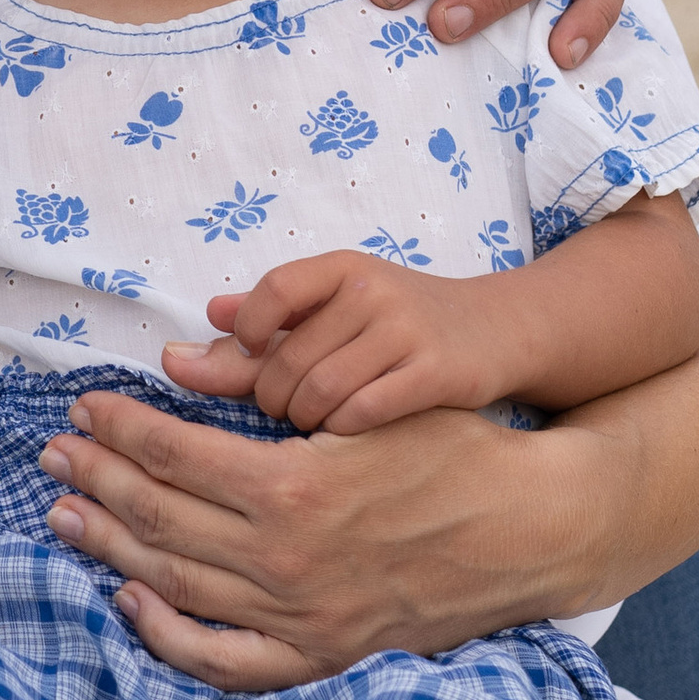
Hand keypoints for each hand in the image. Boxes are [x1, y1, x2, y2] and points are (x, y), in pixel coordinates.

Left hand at [39, 381, 559, 689]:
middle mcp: (286, 560)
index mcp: (293, 487)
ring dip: (112, 545)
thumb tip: (185, 363)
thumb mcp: (365, 404)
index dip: (118, 429)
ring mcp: (301, 617)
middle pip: (159, 517)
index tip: (82, 407)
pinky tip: (129, 601)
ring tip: (67, 514)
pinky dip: (168, 637)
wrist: (532, 532)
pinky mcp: (321, 656)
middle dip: (97, 480)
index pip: (172, 454)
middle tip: (53, 455)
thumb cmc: (453, 451)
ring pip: (177, 584)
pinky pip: (225, 661)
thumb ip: (273, 390)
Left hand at [163, 254, 506, 435]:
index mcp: (342, 268)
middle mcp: (373, 291)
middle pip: (292, 355)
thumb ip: (269, 316)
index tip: (251, 355)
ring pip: (323, 389)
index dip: (250, 328)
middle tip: (279, 409)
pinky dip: (342, 429)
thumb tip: (202, 323)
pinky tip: (344, 431)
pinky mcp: (436, 373)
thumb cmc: (400, 320)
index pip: (276, 289)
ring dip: (304, 417)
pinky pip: (365, 411)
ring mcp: (407, 331)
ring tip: (307, 423)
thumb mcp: (339, 303)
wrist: (496, 330)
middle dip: (272, 394)